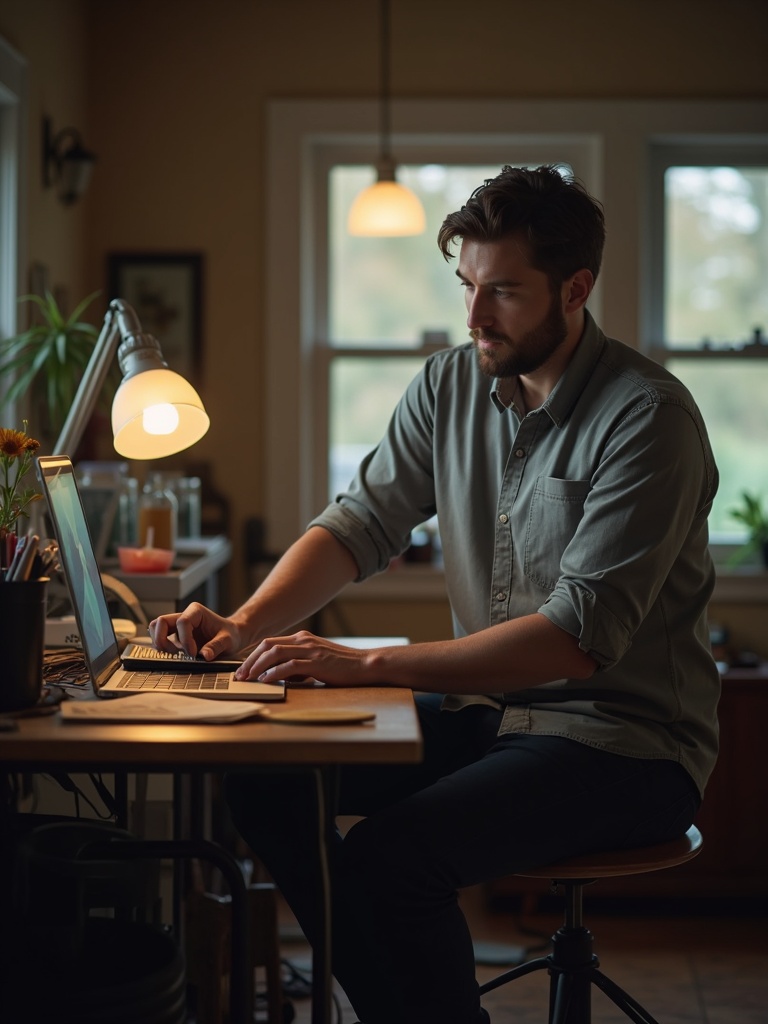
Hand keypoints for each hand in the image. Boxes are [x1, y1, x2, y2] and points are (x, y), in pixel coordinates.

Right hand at [149, 602, 242, 660]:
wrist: (232, 637)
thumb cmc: (230, 635)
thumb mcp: (228, 640)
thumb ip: (216, 646)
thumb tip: (204, 655)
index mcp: (196, 612)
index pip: (182, 622)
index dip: (185, 639)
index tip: (193, 654)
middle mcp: (184, 617)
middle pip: (161, 621)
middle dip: (162, 638)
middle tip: (172, 653)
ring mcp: (178, 628)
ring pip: (156, 628)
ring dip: (159, 643)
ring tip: (172, 655)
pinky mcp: (176, 638)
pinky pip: (161, 639)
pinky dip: (162, 648)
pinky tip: (174, 657)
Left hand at [236, 630, 372, 685]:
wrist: (364, 664)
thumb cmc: (341, 666)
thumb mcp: (316, 660)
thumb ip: (298, 664)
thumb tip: (279, 675)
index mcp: (302, 638)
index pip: (270, 643)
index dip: (253, 655)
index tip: (244, 669)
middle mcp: (304, 640)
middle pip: (268, 646)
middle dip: (250, 660)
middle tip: (240, 675)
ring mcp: (310, 650)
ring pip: (275, 653)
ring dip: (258, 666)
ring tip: (248, 678)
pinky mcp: (316, 662)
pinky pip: (289, 665)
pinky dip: (274, 672)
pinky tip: (266, 680)